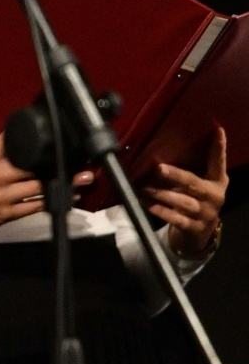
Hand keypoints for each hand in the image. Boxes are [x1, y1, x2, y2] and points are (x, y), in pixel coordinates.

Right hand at [0, 134, 94, 235]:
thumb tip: (24, 142)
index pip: (11, 143)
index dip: (33, 138)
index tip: (55, 135)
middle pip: (32, 166)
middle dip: (56, 162)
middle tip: (81, 159)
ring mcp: (3, 196)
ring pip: (39, 187)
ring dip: (64, 183)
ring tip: (84, 178)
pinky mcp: (8, 213)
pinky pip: (36, 206)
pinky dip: (55, 201)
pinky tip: (70, 197)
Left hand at [147, 127, 227, 258]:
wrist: (200, 232)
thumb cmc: (196, 199)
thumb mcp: (200, 184)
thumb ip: (190, 169)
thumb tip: (160, 148)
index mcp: (218, 182)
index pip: (219, 163)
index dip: (219, 148)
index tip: (218, 131)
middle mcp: (214, 196)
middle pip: (194, 184)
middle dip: (176, 176)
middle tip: (159, 168)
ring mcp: (205, 213)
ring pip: (183, 202)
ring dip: (162, 194)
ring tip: (145, 187)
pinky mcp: (193, 227)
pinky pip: (175, 219)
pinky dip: (160, 211)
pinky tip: (147, 203)